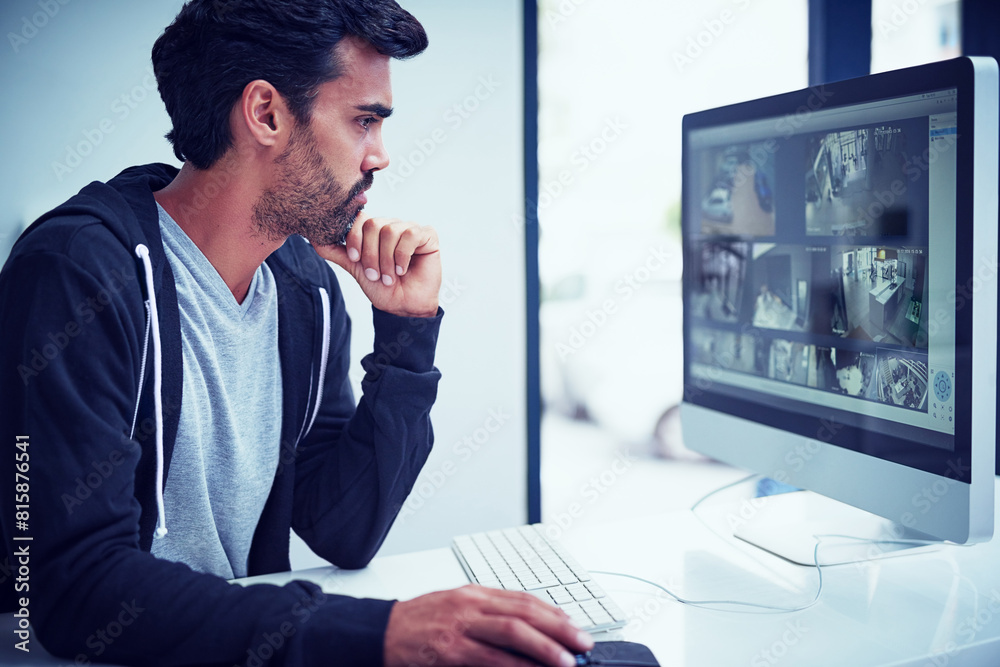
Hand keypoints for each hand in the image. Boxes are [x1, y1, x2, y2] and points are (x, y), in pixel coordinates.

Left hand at [314, 211, 440, 317]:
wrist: (404, 306)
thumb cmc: (383, 288)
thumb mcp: (355, 268)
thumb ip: (336, 252)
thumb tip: (313, 238)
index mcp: (374, 230)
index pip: (359, 218)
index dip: (354, 238)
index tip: (354, 259)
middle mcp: (391, 225)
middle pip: (373, 225)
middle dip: (370, 254)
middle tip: (374, 274)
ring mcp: (410, 228)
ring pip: (390, 231)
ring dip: (386, 259)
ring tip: (389, 276)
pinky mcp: (427, 235)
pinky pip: (410, 235)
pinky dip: (403, 256)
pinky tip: (403, 269)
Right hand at [383, 585, 593, 666]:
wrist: (381, 633)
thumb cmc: (419, 623)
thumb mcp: (456, 607)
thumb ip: (488, 613)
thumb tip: (528, 626)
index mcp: (475, 593)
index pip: (524, 599)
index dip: (554, 613)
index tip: (575, 627)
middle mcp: (471, 605)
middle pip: (525, 612)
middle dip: (560, 628)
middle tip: (583, 643)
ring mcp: (461, 626)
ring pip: (513, 631)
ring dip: (545, 647)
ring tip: (567, 661)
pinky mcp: (450, 650)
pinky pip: (490, 658)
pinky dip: (516, 666)